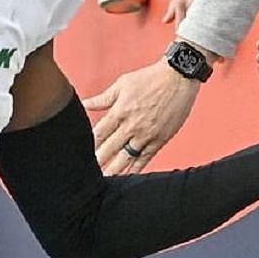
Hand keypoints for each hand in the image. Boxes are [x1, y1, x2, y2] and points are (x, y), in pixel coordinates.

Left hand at [84, 59, 204, 173]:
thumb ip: (102, 99)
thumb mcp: (122, 85)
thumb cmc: (149, 78)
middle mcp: (132, 125)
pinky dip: (137, 167)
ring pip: (127, 156)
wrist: (179, 77)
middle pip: (110, 148)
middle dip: (98, 161)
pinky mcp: (161, 138)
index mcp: (120, 112)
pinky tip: (128, 175)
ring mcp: (147, 134)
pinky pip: (146, 157)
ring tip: (103, 180)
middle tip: (86, 174)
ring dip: (115, 169)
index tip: (79, 155)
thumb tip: (84, 104)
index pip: (99, 134)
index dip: (88, 146)